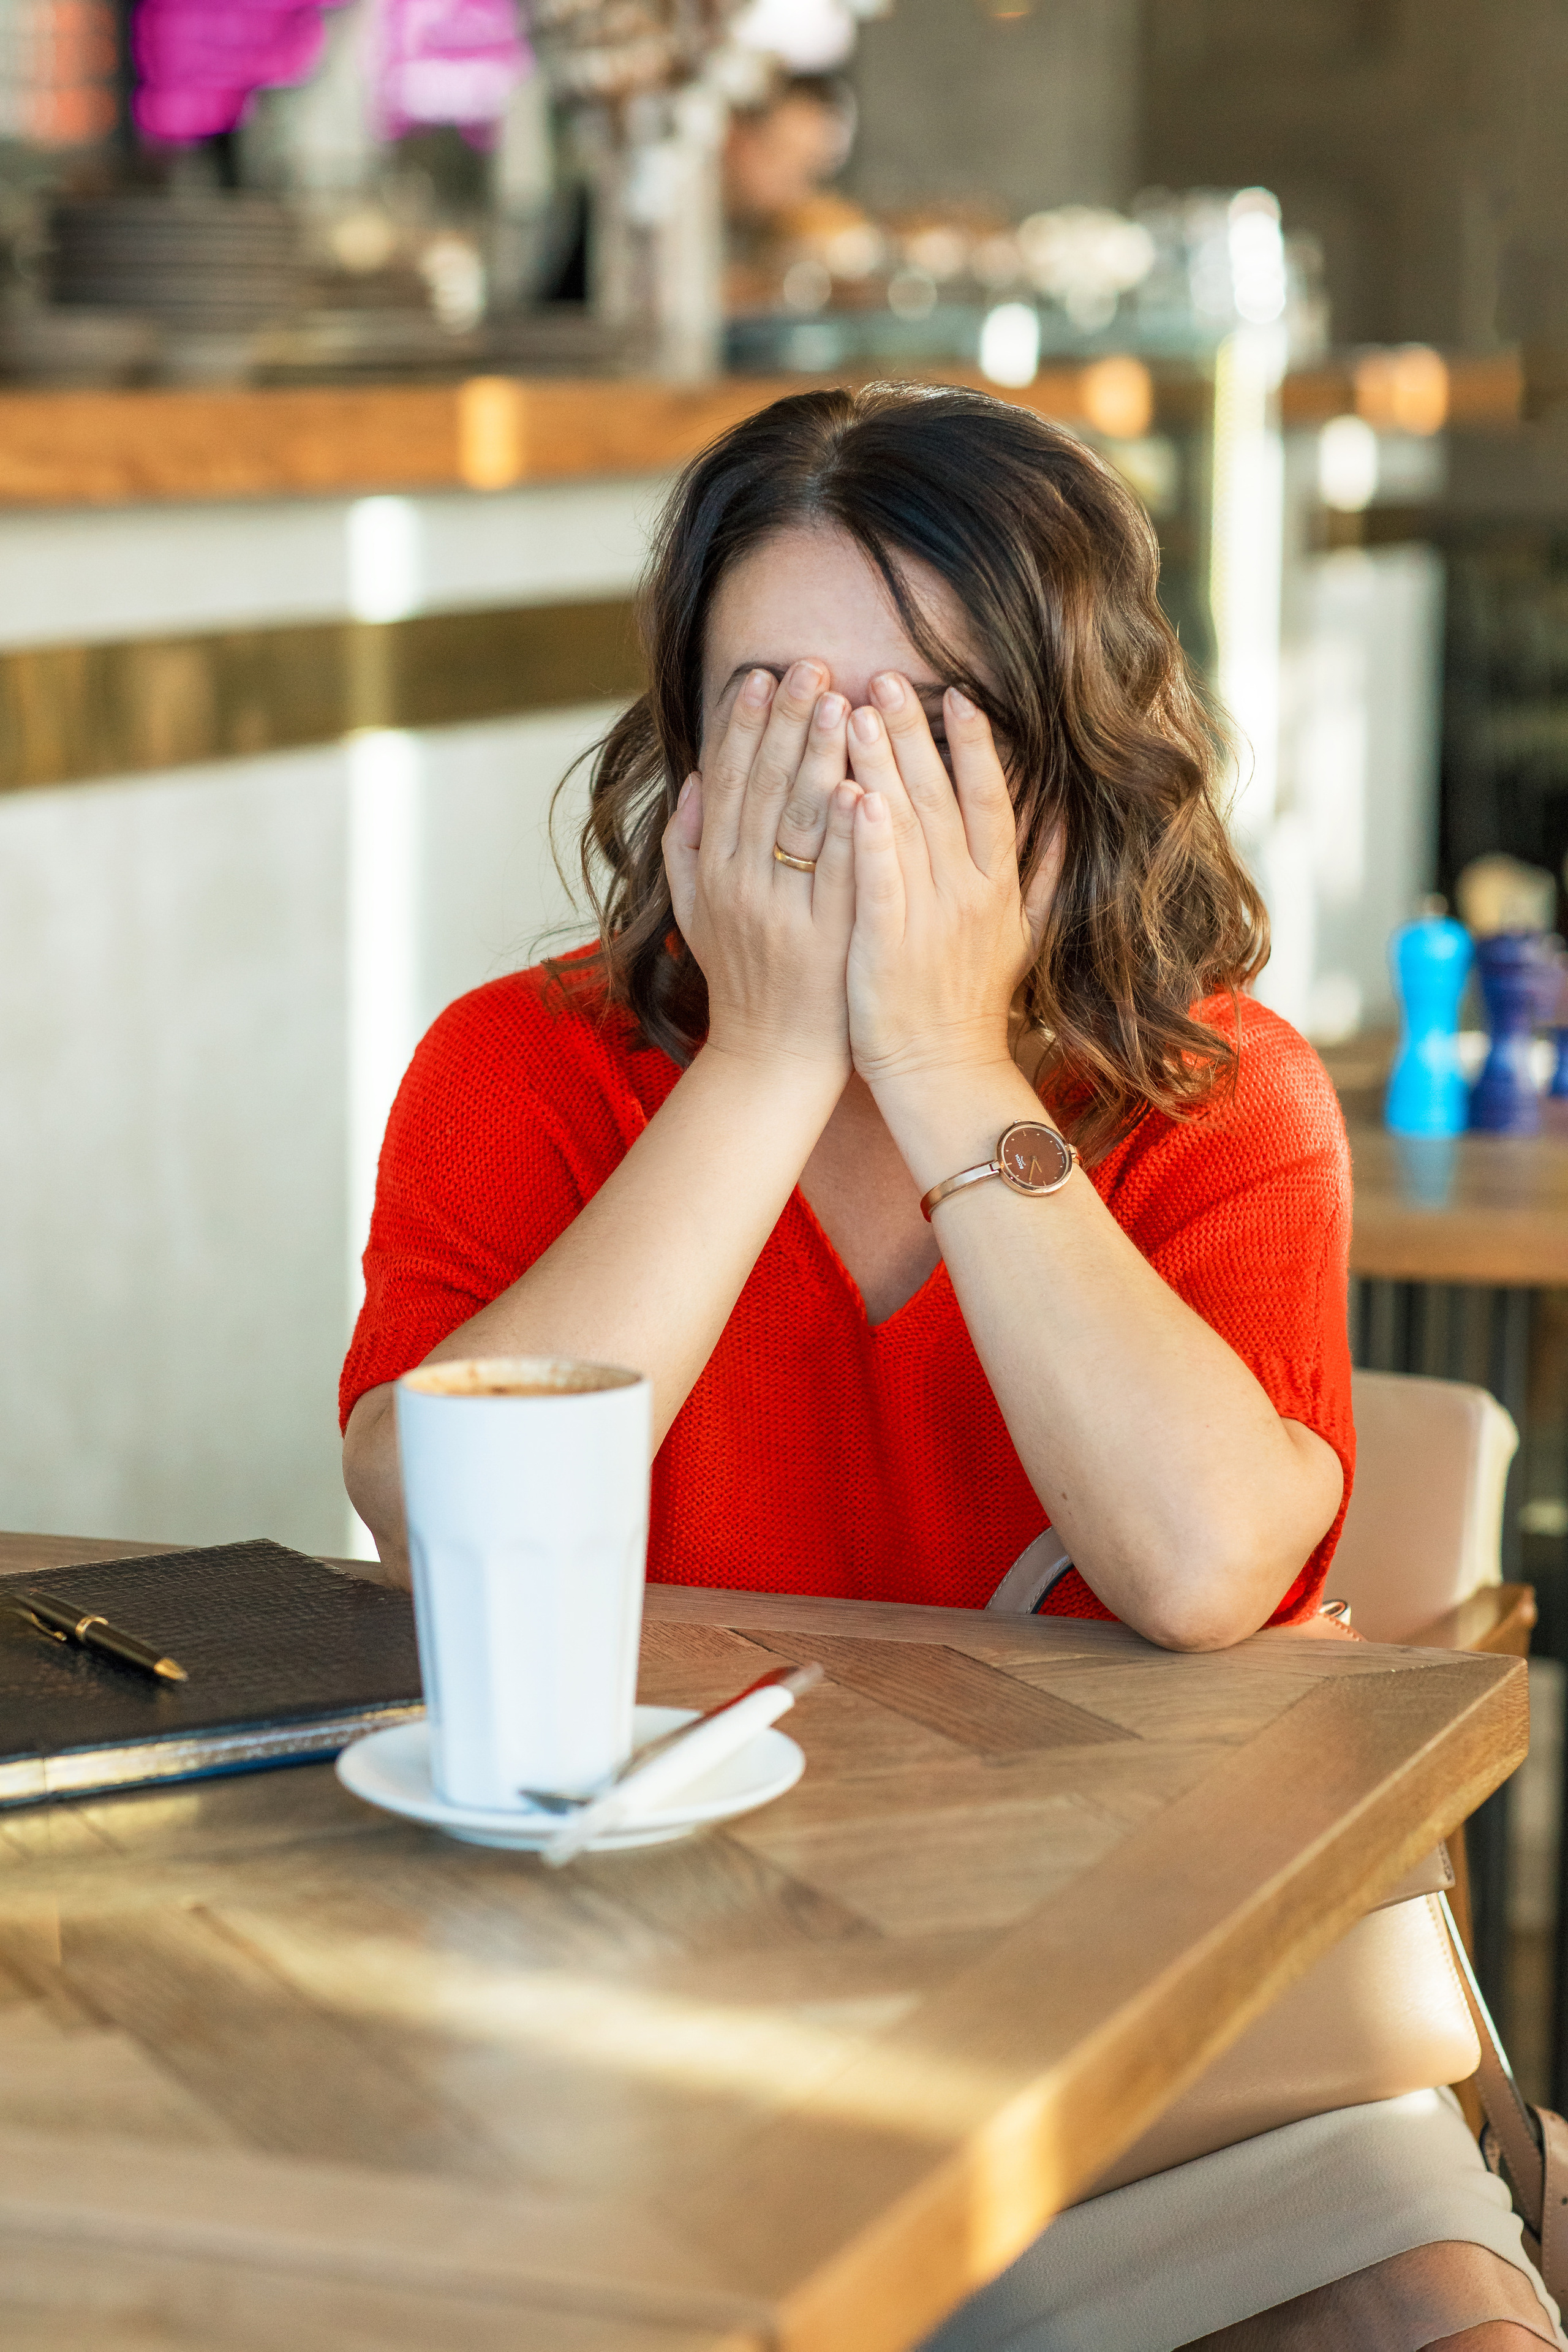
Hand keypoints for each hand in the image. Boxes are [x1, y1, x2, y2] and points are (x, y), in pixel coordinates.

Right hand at [662, 661, 861, 1075]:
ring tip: (841, 700)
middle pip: (762, 787)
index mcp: (713, 873)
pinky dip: (847, 828)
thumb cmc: (744, 980)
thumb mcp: (695, 913)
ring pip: (798, 821)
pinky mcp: (828, 939)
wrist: (772, 1061)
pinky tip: (861, 783)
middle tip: (811, 664)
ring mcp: (784, 912)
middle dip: (786, 722)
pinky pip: (838, 874)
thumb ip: (686, 846)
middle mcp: (741, 886)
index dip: (742, 726)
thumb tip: (692, 779)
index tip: (762, 676)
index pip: (725, 782)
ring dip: (818, 756)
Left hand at [844, 676, 1059, 1087]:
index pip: (990, 798)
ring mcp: (928, 919)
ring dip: (883, 765)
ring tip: (855, 710)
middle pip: (942, 796)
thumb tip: (1067, 818)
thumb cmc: (973, 1005)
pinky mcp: (887, 946)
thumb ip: (1046, 874)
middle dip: (913, 733)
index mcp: (998, 886)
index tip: (955, 693)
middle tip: (885, 676)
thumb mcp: (1025, 936)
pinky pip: (879, 882)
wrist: (944, 1074)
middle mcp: (968, 894)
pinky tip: (852, 795)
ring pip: (906, 826)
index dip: (975, 744)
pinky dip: (868, 839)